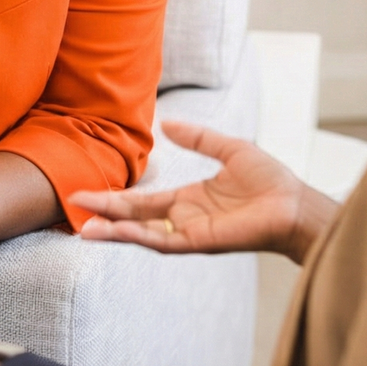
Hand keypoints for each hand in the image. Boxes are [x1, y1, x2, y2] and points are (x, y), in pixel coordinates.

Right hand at [68, 120, 334, 262]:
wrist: (294, 204)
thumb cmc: (270, 181)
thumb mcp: (228, 148)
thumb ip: (197, 138)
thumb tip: (165, 123)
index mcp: (187, 199)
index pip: (142, 201)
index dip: (115, 197)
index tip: (85, 192)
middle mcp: (183, 219)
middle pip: (134, 217)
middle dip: (104, 213)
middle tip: (72, 204)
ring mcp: (189, 233)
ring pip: (141, 234)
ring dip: (113, 231)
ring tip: (83, 227)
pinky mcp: (199, 242)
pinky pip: (161, 241)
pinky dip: (137, 236)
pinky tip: (116, 230)